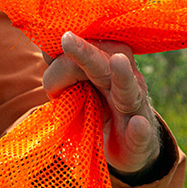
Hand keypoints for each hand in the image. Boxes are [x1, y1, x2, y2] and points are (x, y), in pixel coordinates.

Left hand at [42, 33, 159, 175]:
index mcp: (107, 66)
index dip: (63, 50)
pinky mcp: (140, 140)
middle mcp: (124, 81)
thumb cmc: (97, 111)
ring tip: (118, 61)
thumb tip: (46, 55)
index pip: (85, 50)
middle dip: (85, 53)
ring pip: (128, 90)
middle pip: (102, 64)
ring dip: (123, 77)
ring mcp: (135, 110)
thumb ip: (61, 72)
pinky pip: (140, 134)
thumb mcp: (77, 90)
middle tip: (66, 38)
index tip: (52, 45)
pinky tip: (138, 124)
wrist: (129, 149)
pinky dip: (139, 130)